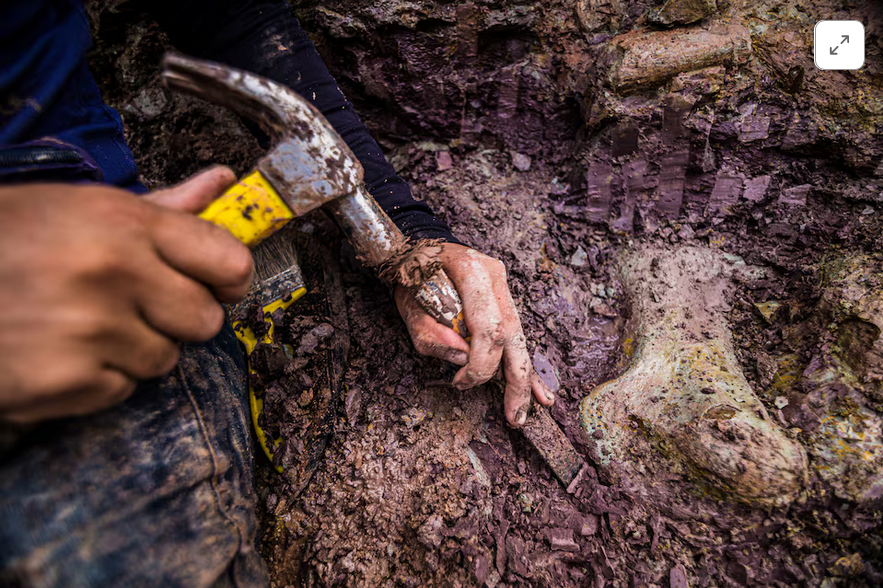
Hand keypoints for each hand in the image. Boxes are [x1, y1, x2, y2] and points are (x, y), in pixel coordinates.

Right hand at [0, 167, 252, 422]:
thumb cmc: (7, 239)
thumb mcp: (82, 207)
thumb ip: (162, 206)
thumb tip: (223, 184)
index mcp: (122, 223)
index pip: (228, 260)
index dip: (229, 276)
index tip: (217, 281)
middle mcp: (113, 274)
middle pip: (206, 319)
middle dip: (177, 316)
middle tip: (132, 302)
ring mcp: (90, 332)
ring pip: (166, 358)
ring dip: (135, 348)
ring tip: (82, 324)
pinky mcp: (66, 383)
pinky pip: (124, 390)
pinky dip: (98, 379)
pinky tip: (59, 351)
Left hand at [394, 243, 553, 426]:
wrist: (419, 248)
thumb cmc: (411, 276)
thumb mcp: (408, 305)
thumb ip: (431, 333)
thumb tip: (462, 360)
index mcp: (472, 272)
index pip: (489, 328)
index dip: (481, 364)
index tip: (460, 382)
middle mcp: (495, 277)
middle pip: (512, 335)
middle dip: (515, 380)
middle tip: (513, 417)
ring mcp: (503, 287)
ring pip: (520, 338)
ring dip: (522, 379)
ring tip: (525, 412)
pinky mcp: (505, 299)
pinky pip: (516, 336)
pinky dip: (524, 365)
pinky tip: (540, 393)